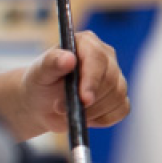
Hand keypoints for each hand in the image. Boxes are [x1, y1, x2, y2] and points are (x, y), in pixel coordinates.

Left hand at [10, 33, 130, 141]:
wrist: (43, 103)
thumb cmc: (40, 83)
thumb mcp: (39, 73)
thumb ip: (52, 63)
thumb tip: (68, 59)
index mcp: (87, 43)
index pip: (98, 59)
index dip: (92, 80)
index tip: (84, 99)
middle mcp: (106, 57)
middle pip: (111, 80)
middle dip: (88, 101)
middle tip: (61, 109)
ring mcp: (116, 76)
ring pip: (117, 96)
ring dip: (93, 111)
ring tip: (70, 112)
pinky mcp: (120, 96)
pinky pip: (121, 110)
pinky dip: (103, 118)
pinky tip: (86, 116)